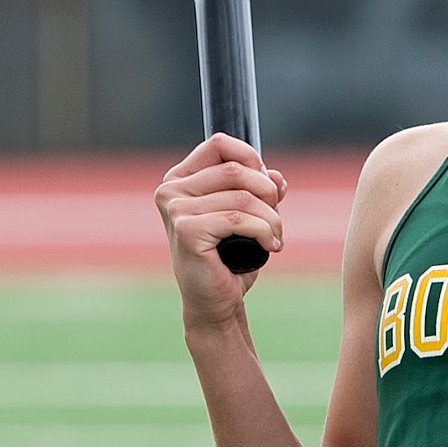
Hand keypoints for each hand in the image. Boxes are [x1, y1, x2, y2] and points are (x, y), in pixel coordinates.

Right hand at [155, 133, 286, 326]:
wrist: (215, 302)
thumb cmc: (230, 257)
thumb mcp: (248, 215)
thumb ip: (260, 189)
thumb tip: (274, 175)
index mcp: (179, 179)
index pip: (220, 144)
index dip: (251, 159)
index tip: (266, 188)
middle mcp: (171, 190)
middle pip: (236, 170)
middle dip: (267, 193)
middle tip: (275, 219)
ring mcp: (175, 210)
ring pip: (243, 197)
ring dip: (271, 218)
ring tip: (276, 237)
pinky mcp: (187, 230)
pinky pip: (240, 219)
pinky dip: (264, 232)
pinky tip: (270, 247)